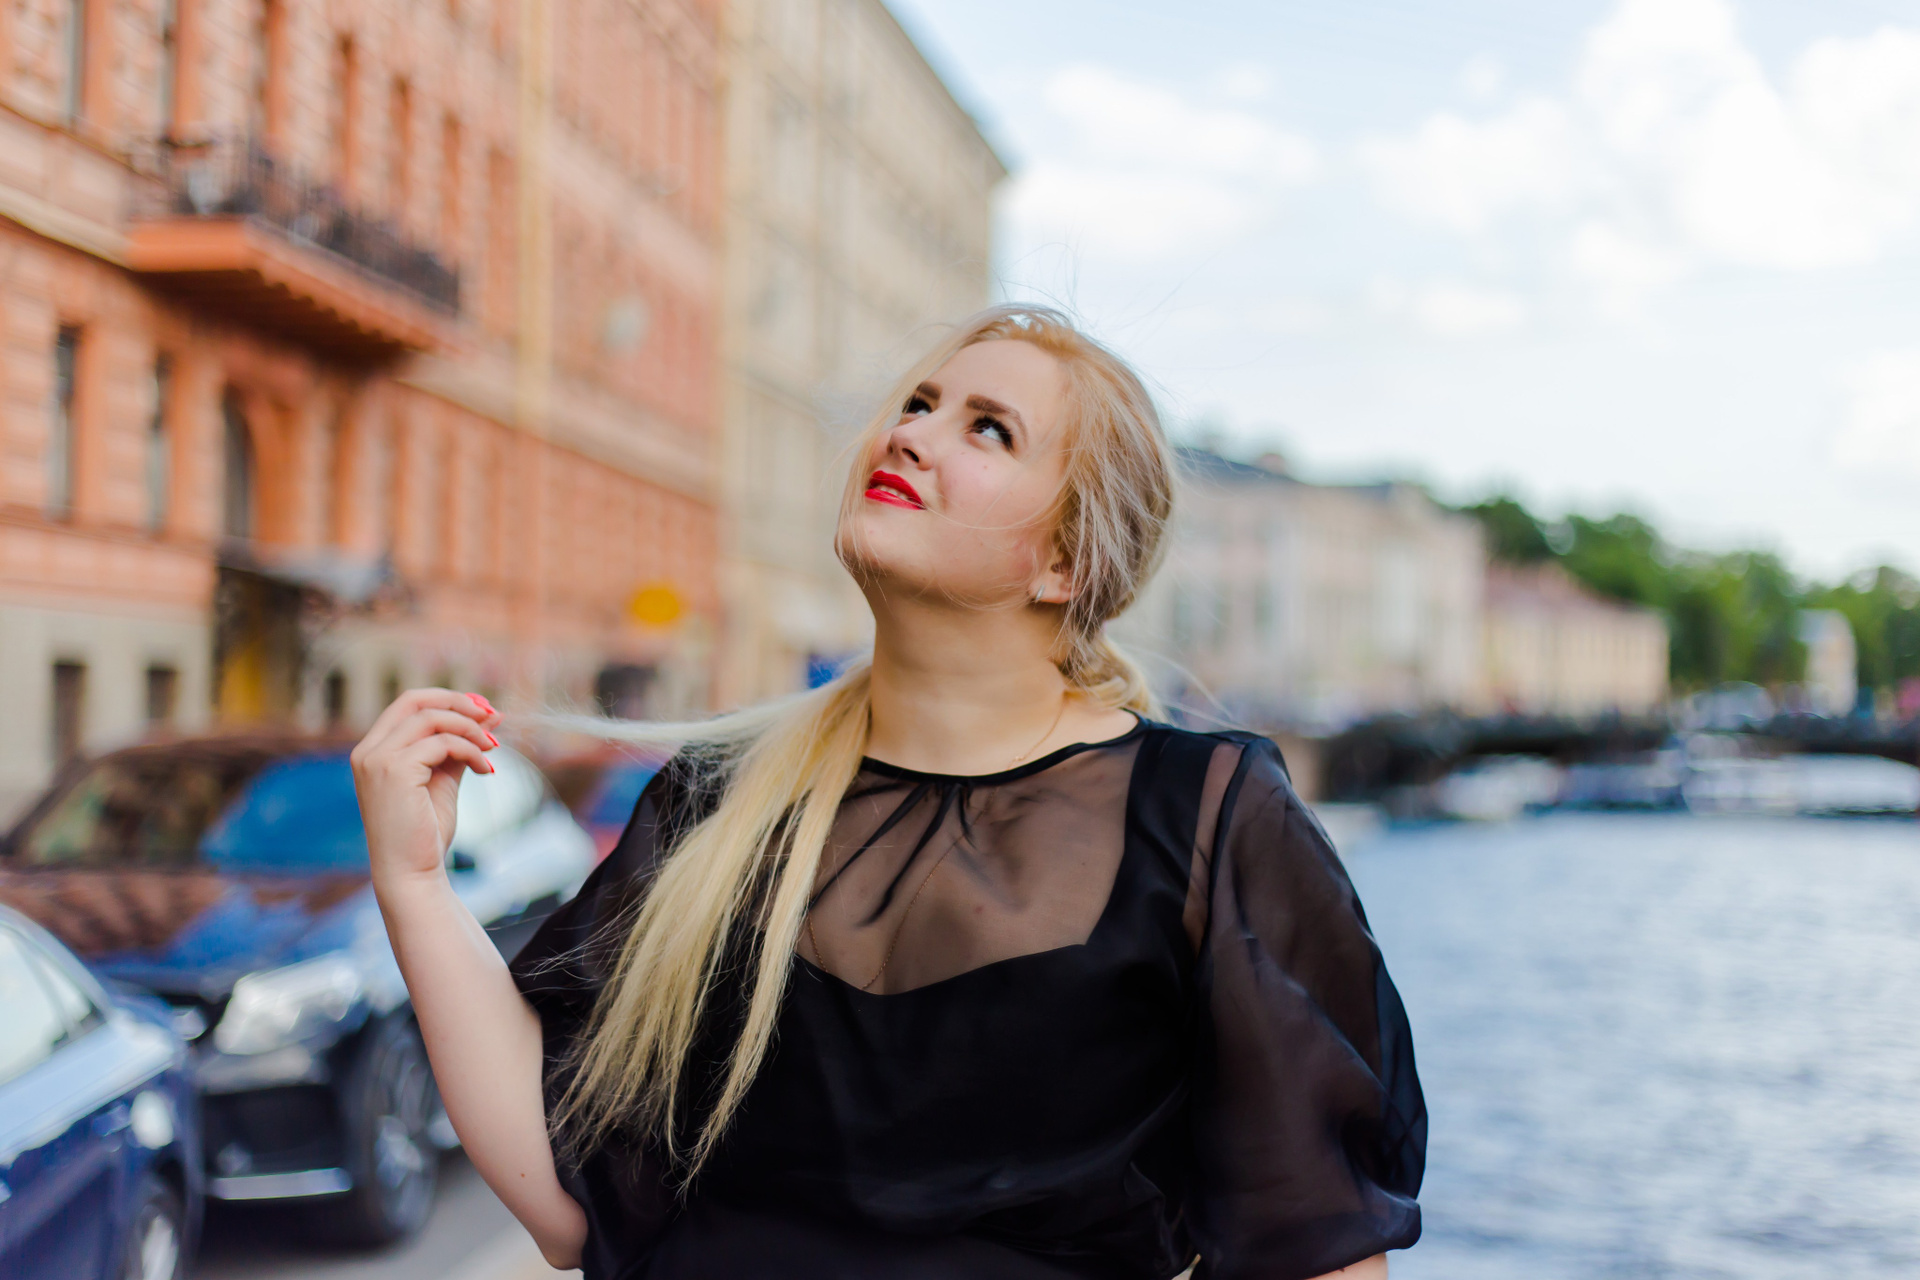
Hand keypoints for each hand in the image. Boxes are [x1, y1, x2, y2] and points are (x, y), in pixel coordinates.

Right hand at [351, 689, 500, 885]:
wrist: (412, 873)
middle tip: (492, 715)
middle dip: (458, 703)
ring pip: (432, 719)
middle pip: (415, 701)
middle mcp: (367, 751)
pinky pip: (442, 743)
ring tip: (493, 749)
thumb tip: (491, 714)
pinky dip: (470, 750)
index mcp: (373, 751)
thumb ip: (459, 745)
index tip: (482, 708)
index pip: (408, 704)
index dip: (447, 699)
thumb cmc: (425, 832)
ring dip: (471, 730)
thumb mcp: (443, 778)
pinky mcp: (394, 770)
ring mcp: (376, 759)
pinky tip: (485, 769)